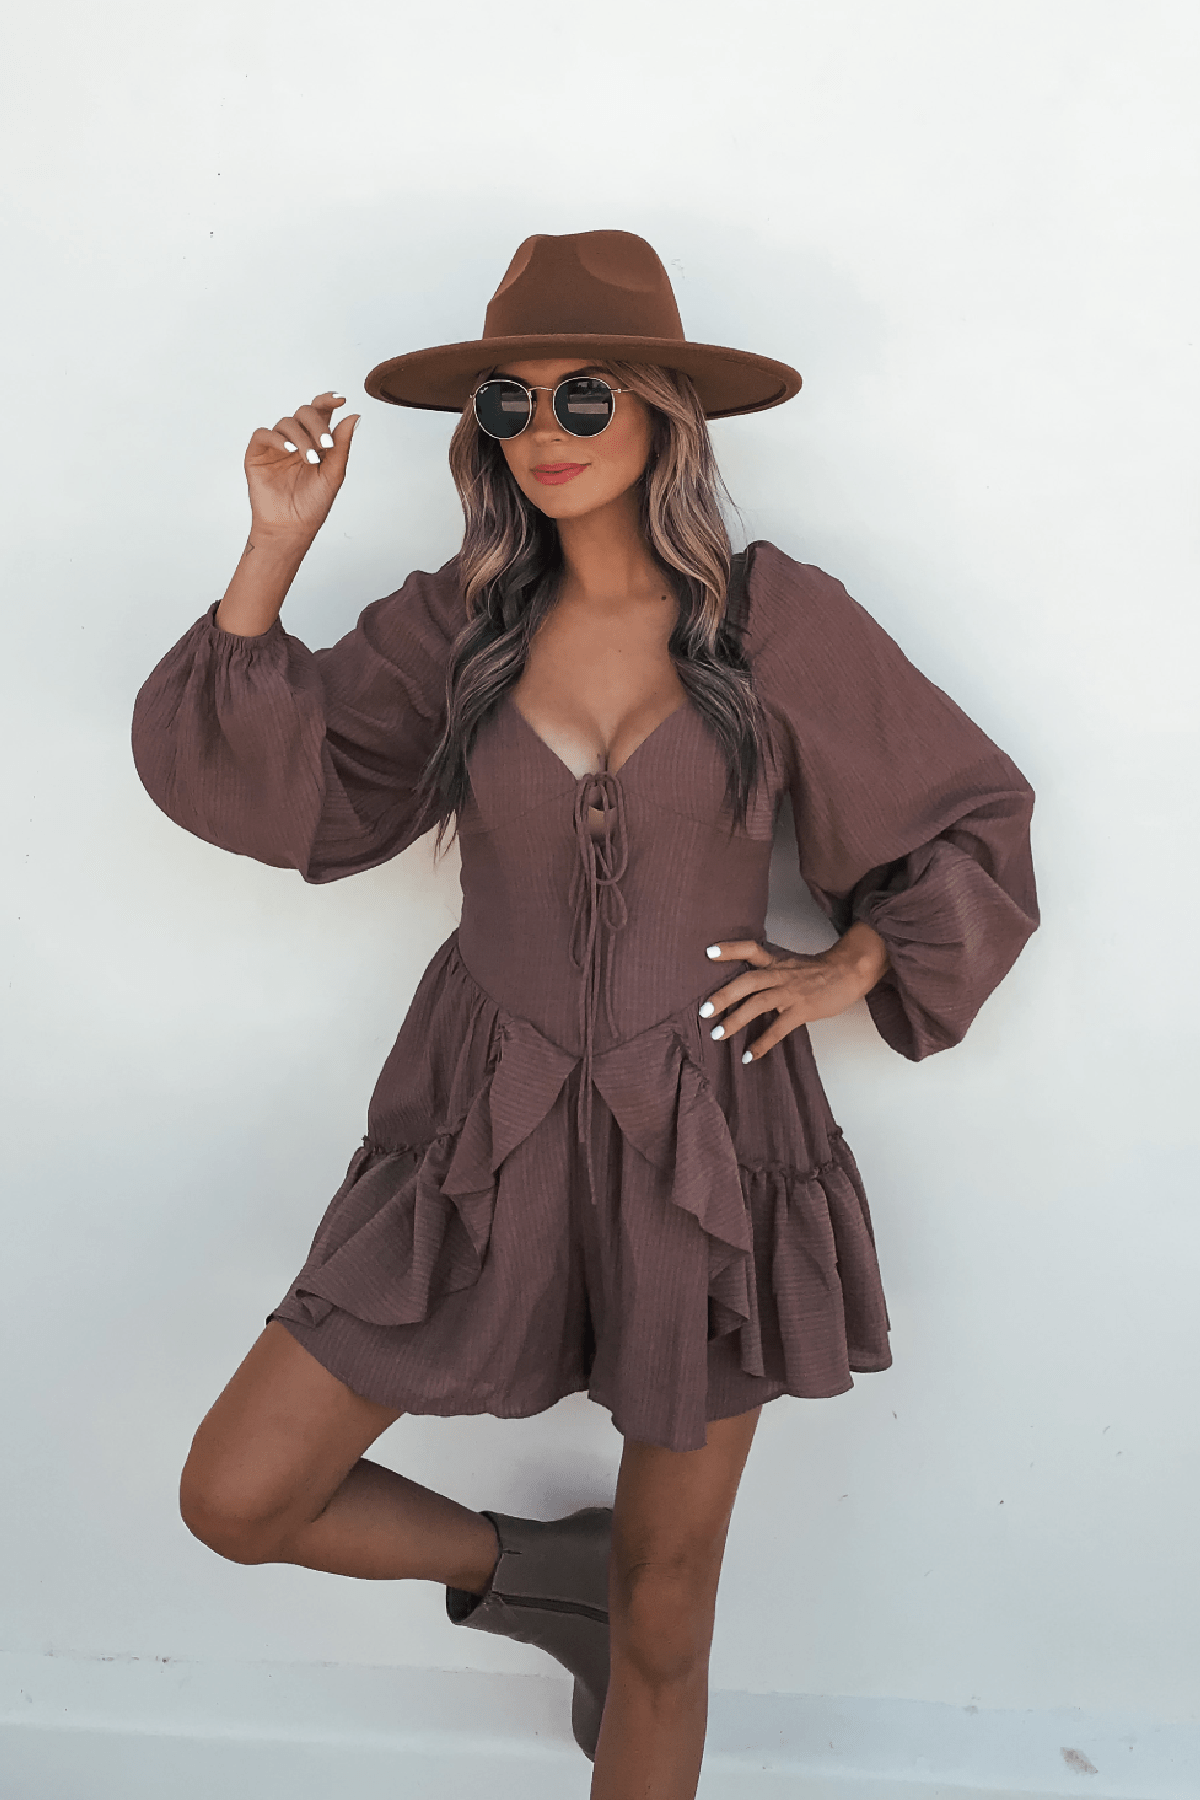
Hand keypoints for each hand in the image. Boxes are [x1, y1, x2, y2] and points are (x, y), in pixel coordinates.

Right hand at [244, 391, 359, 543]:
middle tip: (326, 445)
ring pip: (286, 422)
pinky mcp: (257, 453)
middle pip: (304, 412)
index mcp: (315, 441)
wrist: (291, 528)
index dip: (328, 401)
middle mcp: (296, 439)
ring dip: (300, 438)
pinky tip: (288, 449)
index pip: (321, 412)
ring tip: (309, 459)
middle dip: (317, 424)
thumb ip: (342, 444)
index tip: (340, 400)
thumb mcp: (333, 473)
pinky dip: (276, 438)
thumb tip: (354, 416)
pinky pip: (263, 434)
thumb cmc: (312, 505)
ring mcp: (276, 445)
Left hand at [700, 924, 889, 1062]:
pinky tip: (749, 1056)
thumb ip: (771, 972)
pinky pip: (778, 1029)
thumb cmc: (821, 971)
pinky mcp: (802, 1010)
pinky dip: (762, 1043)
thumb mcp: (792, 964)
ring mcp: (791, 992)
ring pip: (758, 1003)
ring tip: (717, 1035)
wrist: (850, 972)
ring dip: (736, 1020)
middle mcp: (780, 974)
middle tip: (704, 1011)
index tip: (708, 953)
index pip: (750, 949)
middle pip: (747, 981)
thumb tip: (748, 987)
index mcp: (776, 961)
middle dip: (723, 996)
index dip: (729, 950)